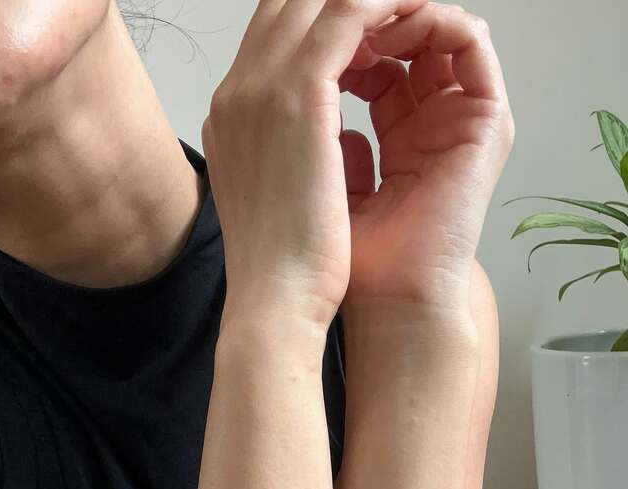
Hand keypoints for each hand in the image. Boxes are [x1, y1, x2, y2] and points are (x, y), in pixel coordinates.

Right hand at [201, 0, 427, 330]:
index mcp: (232, 117)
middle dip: (340, 2)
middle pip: (287, 4)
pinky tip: (418, 13)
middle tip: (393, 13)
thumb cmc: (282, 265)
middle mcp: (238, 91)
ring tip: (412, 9)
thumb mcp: (280, 199)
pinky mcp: (298, 94)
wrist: (273, 298)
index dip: (318, 23)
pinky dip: (383, 6)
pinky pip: (347, 13)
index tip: (369, 34)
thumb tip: (334, 142)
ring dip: (368, 1)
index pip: (272, 40)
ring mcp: (260, 87)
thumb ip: (293, 156)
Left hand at [339, 2, 514, 310]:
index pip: (371, 61)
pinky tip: (389, 28)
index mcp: (396, 139)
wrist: (381, 294)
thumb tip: (314, 88)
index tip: (303, 31)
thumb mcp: (321, 178)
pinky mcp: (485, 125)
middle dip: (366, 17)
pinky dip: (433, 20)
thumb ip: (326, 131)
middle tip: (334, 15)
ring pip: (439, 31)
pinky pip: (470, 44)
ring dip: (398, 12)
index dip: (337, 36)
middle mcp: (431, 125)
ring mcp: (459, 123)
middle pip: (406, 38)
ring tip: (360, 21)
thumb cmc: (339, 257)